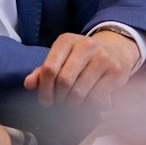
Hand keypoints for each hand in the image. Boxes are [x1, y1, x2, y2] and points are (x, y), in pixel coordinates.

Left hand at [23, 29, 138, 106]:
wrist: (117, 50)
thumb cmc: (83, 58)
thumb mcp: (62, 58)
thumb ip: (43, 71)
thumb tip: (28, 84)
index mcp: (67, 41)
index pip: (49, 69)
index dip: (44, 89)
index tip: (45, 101)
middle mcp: (86, 45)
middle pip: (63, 81)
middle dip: (59, 97)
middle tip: (60, 101)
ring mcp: (103, 57)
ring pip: (79, 91)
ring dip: (72, 103)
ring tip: (73, 102)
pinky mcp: (115, 70)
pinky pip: (95, 97)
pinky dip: (88, 104)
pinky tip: (87, 100)